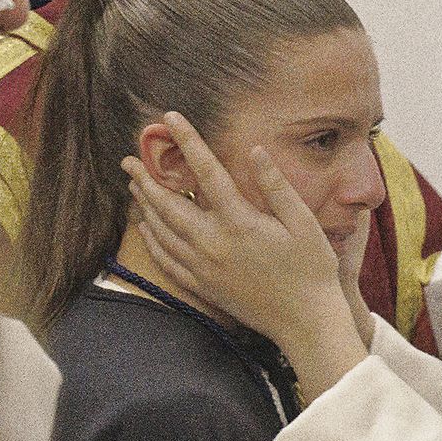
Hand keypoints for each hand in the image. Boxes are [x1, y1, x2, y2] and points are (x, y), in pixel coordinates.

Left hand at [122, 114, 367, 400]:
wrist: (305, 322)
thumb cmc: (312, 269)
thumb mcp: (303, 222)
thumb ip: (276, 186)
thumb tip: (255, 150)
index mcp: (240, 223)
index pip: (207, 173)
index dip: (188, 142)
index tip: (171, 118)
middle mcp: (214, 245)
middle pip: (170, 204)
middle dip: (147, 178)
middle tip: (129, 159)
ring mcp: (204, 268)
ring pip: (163, 231)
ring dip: (145, 205)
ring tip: (133, 185)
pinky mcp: (203, 287)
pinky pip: (167, 260)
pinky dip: (153, 240)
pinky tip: (147, 227)